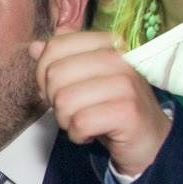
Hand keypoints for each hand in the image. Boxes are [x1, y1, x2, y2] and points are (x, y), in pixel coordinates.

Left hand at [30, 31, 171, 178]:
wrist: (148, 139)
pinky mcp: (127, 111)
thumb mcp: (86, 79)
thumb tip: (34, 47)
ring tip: (84, 122)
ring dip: (66, 120)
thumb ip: (61, 60)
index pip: (56, 46)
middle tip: (74, 110)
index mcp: (107, 44)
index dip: (44, 73)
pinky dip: (77, 135)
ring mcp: (125, 84)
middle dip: (55, 100)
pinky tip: (91, 134)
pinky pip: (80, 122)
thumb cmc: (113, 108)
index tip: (60, 89)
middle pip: (54, 74)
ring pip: (64, 100)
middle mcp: (119, 58)